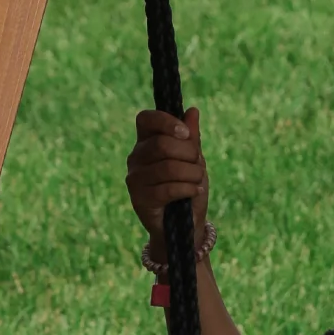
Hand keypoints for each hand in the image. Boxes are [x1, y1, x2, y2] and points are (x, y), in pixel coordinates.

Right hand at [126, 105, 208, 246]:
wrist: (186, 224)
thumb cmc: (189, 186)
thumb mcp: (194, 159)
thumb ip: (191, 137)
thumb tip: (192, 110)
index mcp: (146, 141)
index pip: (146, 119)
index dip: (167, 122)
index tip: (185, 134)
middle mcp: (136, 157)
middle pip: (163, 144)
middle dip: (190, 154)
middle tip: (198, 166)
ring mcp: (135, 179)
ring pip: (168, 167)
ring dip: (192, 174)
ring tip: (198, 182)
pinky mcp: (139, 199)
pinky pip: (168, 189)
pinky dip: (188, 189)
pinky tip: (194, 192)